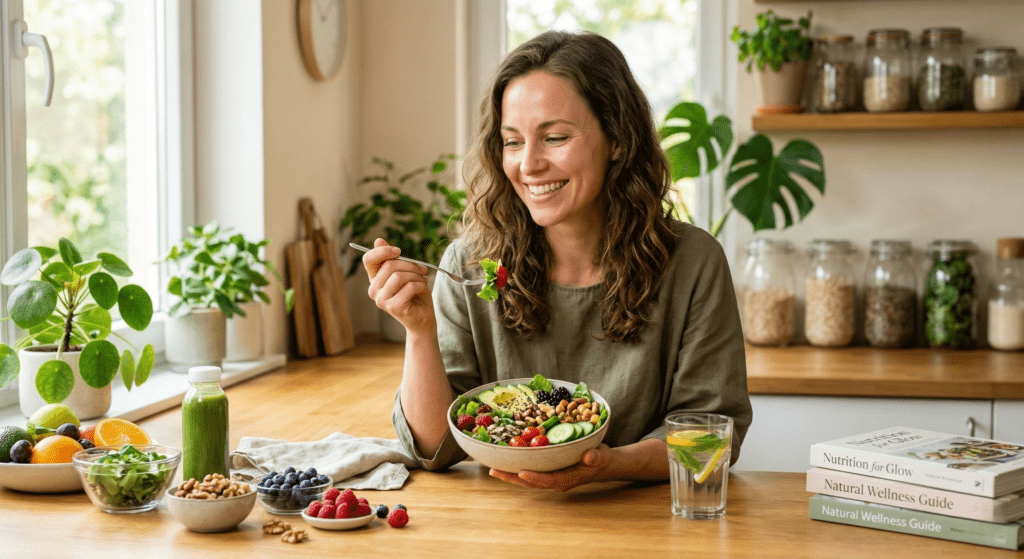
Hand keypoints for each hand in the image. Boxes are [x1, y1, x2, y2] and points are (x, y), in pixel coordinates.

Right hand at [362, 238, 434, 334]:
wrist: (423, 320)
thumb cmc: (415, 295)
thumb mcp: (405, 273)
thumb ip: (393, 258)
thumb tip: (378, 240)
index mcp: (375, 279)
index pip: (369, 259)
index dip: (383, 251)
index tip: (398, 251)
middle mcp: (374, 290)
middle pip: (389, 266)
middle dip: (410, 265)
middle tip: (422, 270)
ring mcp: (382, 300)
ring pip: (399, 276)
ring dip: (416, 276)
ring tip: (423, 280)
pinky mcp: (393, 307)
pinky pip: (409, 287)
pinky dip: (420, 285)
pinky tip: (423, 289)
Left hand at [489, 444, 612, 491]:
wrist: (600, 464)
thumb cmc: (600, 459)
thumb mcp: (600, 456)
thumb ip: (595, 457)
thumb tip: (589, 457)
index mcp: (567, 479)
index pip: (548, 480)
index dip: (534, 477)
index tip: (521, 472)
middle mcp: (555, 481)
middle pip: (530, 482)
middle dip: (512, 477)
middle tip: (494, 471)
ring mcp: (550, 477)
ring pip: (526, 479)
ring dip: (510, 474)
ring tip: (493, 468)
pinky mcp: (546, 472)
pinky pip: (529, 471)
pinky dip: (516, 467)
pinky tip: (505, 461)